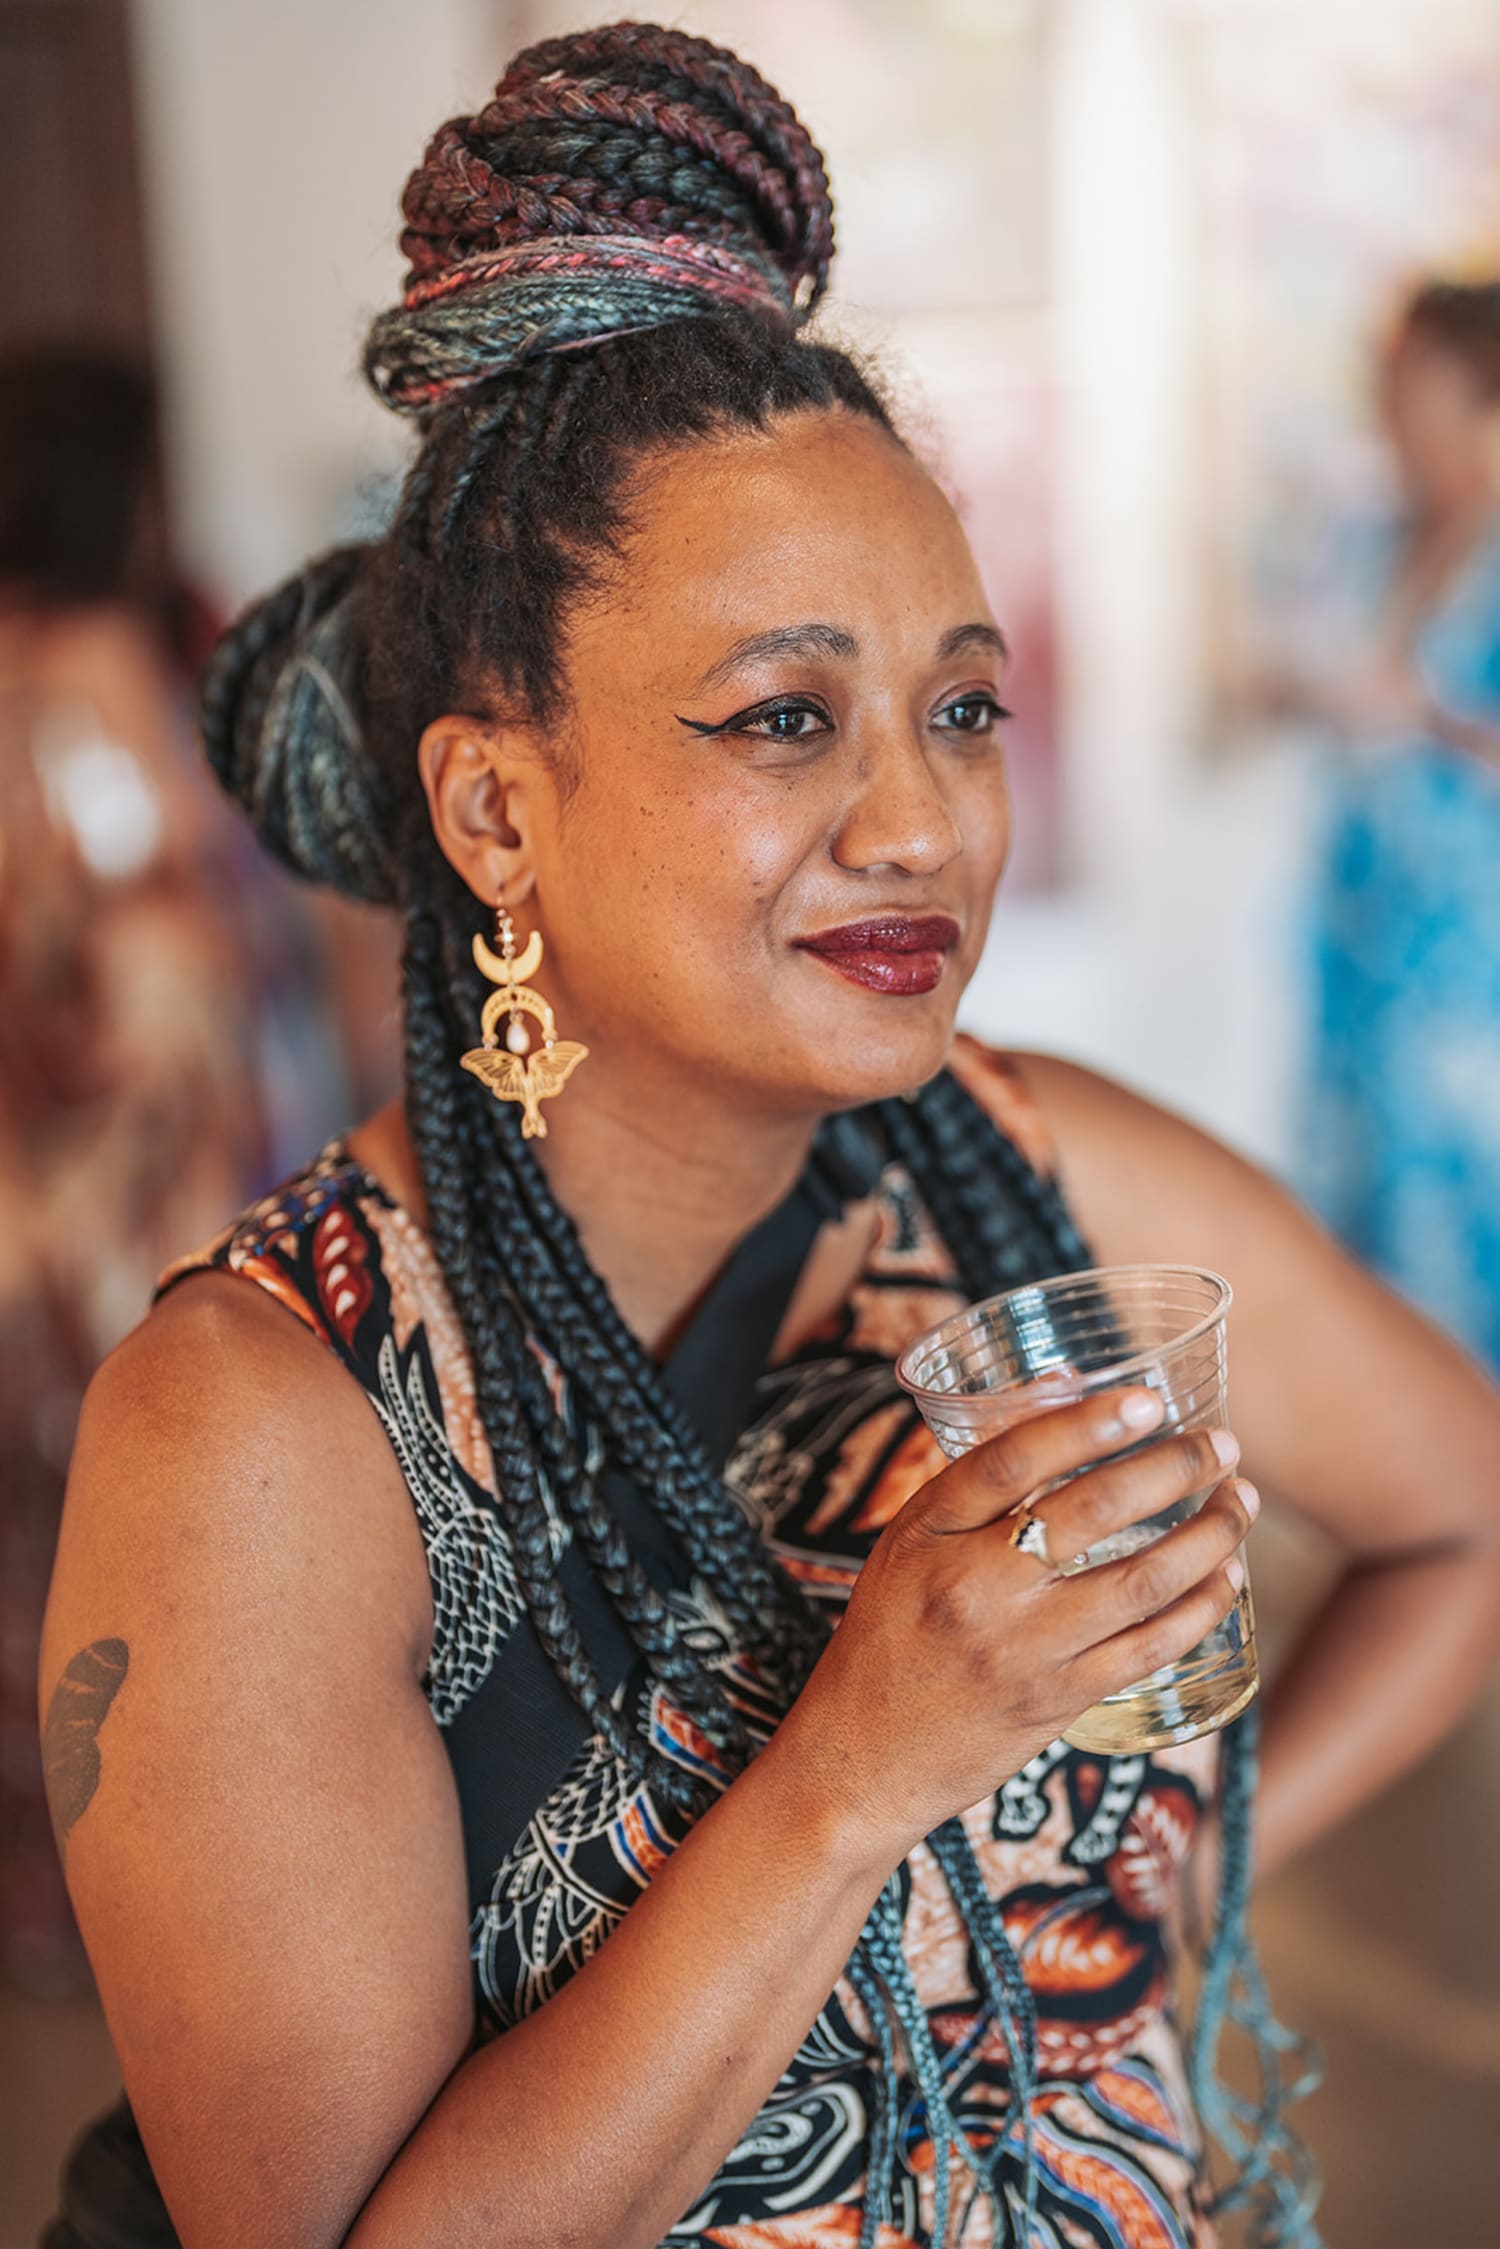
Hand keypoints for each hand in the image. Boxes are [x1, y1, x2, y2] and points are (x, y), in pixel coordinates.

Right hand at [783, 1386, 1254, 1862]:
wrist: (859, 1759)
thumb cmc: (888, 1633)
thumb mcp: (909, 1542)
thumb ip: (983, 1474)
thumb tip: (1065, 1386)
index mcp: (927, 1533)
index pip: (1012, 1458)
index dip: (1086, 1423)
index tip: (1149, 1399)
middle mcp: (973, 1586)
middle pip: (1092, 1511)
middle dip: (1175, 1468)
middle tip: (1223, 1445)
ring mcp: (1020, 1649)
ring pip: (1140, 1581)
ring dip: (1207, 1537)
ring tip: (1239, 1503)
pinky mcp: (1056, 1703)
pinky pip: (1148, 1649)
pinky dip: (1199, 1609)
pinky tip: (1226, 1579)